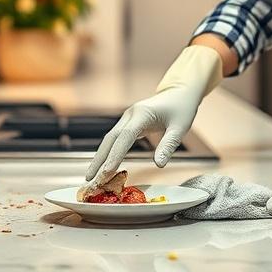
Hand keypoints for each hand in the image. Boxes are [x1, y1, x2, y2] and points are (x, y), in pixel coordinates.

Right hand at [84, 88, 199, 180]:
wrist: (179, 92)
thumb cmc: (181, 108)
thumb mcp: (180, 127)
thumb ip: (168, 145)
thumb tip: (159, 165)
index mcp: (142, 114)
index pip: (125, 137)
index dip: (115, 155)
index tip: (106, 172)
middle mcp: (130, 115)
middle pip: (110, 139)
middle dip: (99, 159)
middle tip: (90, 179)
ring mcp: (127, 118)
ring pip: (109, 139)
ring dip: (100, 157)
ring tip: (92, 177)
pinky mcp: (128, 123)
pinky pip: (115, 139)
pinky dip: (108, 153)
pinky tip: (104, 166)